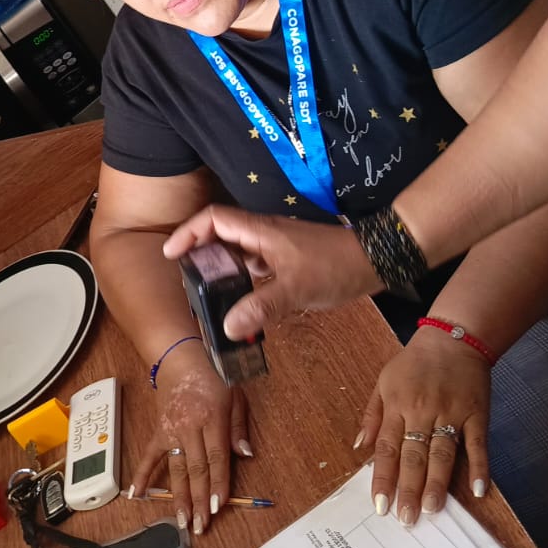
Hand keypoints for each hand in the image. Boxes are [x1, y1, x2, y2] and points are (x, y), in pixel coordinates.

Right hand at [129, 348, 251, 534]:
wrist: (180, 358)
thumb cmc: (213, 375)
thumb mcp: (235, 396)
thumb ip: (238, 427)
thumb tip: (245, 455)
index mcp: (212, 419)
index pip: (216, 458)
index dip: (217, 484)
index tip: (217, 508)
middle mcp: (190, 427)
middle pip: (196, 469)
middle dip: (199, 500)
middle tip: (200, 526)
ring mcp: (171, 430)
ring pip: (176, 468)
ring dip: (179, 496)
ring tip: (181, 520)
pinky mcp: (158, 430)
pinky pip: (149, 456)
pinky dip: (142, 475)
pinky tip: (136, 495)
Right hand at [162, 205, 379, 338]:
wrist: (375, 260)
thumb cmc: (334, 266)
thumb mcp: (296, 288)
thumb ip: (261, 307)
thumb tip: (227, 327)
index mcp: (260, 231)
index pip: (213, 219)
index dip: (188, 233)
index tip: (172, 255)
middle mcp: (263, 234)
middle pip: (220, 234)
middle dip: (199, 253)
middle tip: (187, 281)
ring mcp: (276, 247)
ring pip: (238, 252)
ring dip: (220, 268)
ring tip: (208, 294)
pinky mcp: (287, 260)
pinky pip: (254, 265)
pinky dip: (242, 279)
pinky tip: (242, 301)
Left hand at [359, 328, 491, 524]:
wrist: (454, 338)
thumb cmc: (414, 363)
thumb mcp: (383, 382)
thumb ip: (372, 415)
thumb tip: (360, 447)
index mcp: (397, 406)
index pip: (387, 448)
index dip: (383, 478)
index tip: (380, 506)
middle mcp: (422, 411)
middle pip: (413, 455)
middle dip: (407, 489)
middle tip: (405, 519)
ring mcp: (451, 413)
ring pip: (441, 453)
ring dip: (436, 483)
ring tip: (430, 509)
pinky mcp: (476, 414)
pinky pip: (477, 444)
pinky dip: (479, 467)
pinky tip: (478, 490)